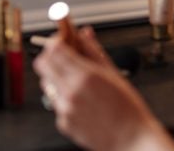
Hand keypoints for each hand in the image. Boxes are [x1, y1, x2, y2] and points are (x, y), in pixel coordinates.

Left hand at [33, 27, 173, 150]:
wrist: (131, 138)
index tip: (62, 40)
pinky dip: (63, 97)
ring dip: (55, 77)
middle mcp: (71, 92)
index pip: (54, 49)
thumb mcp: (113, 73)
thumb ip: (94, 50)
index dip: (55, 42)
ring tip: (75, 80)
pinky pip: (55, 103)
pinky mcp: (63, 123)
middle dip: (50, 57)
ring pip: (47, 84)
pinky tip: (81, 100)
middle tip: (63, 57)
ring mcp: (65, 109)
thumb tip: (84, 33)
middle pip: (42, 64)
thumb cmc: (127, 107)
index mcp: (85, 75)